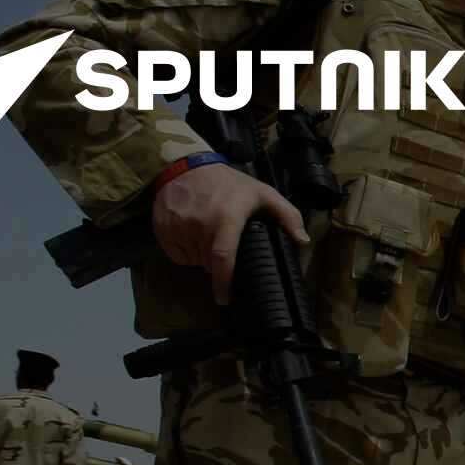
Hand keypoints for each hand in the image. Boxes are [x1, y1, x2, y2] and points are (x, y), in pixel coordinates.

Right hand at [152, 162, 308, 304]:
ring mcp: (178, 227)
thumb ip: (287, 216)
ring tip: (208, 237)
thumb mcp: (263, 193)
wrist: (186, 166)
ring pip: (191, 260)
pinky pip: (175, 254)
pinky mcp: (162, 229)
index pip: (222, 258)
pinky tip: (192, 236)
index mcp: (225, 220)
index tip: (225, 299)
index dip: (223, 282)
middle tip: (224, 247)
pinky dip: (184, 252)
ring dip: (201, 258)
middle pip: (208, 263)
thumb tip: (303, 241)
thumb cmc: (229, 183)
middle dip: (217, 265)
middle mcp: (199, 225)